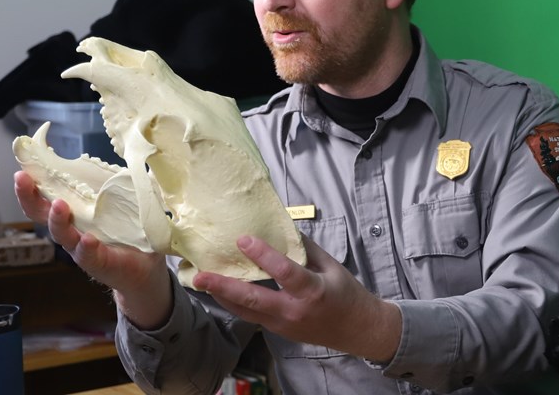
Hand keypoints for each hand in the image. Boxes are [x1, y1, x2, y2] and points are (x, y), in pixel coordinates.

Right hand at [14, 171, 172, 328]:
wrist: (145, 265)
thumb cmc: (129, 230)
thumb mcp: (124, 200)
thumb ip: (120, 180)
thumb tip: (129, 151)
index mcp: (75, 212)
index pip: (46, 198)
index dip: (31, 186)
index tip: (22, 170)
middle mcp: (72, 230)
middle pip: (43, 215)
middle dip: (30, 198)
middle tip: (24, 180)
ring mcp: (82, 247)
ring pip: (63, 235)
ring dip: (58, 220)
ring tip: (60, 205)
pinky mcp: (98, 262)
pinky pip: (88, 255)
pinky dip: (86, 247)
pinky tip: (88, 239)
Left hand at [194, 234, 401, 362]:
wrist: (357, 330)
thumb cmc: (346, 293)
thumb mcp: (330, 265)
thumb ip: (304, 248)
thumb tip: (281, 227)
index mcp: (312, 291)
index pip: (284, 272)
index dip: (263, 255)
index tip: (243, 239)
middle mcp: (294, 311)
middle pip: (254, 299)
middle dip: (224, 286)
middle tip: (201, 275)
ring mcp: (283, 325)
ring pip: (246, 311)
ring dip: (222, 295)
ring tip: (201, 280)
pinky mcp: (277, 330)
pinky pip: (251, 315)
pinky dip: (234, 302)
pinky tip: (221, 289)